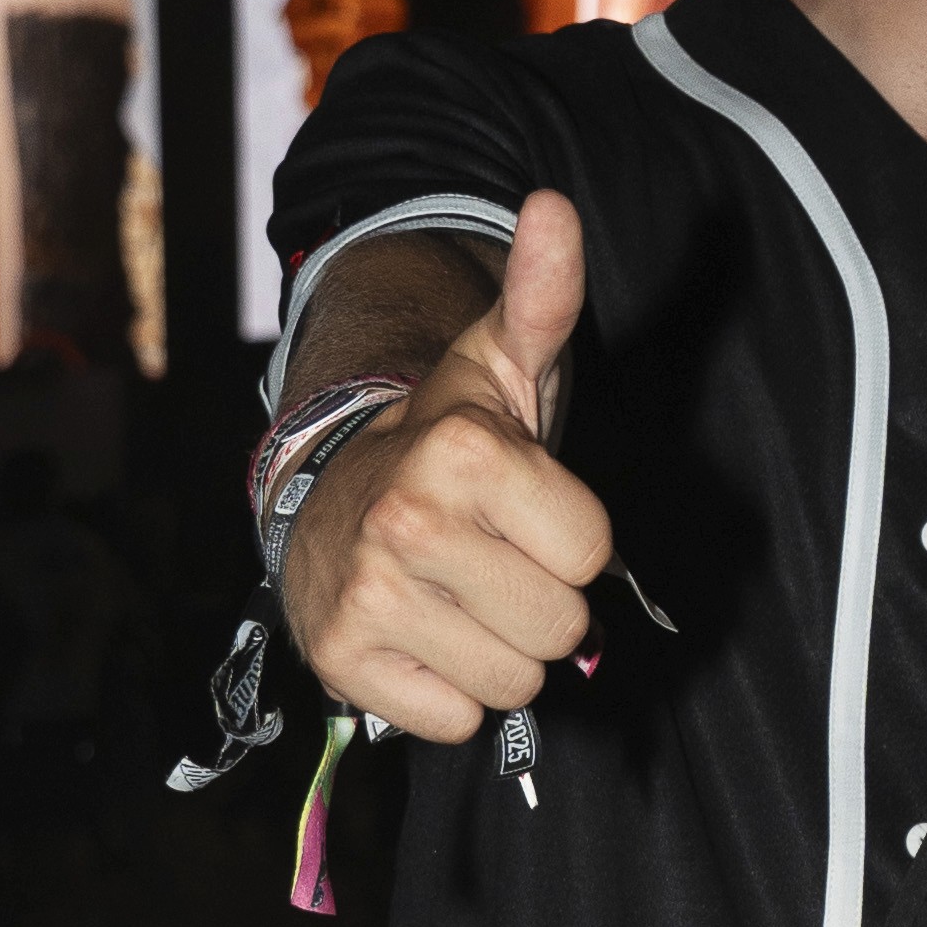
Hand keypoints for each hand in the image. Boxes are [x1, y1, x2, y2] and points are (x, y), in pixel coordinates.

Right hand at [279, 196, 615, 737]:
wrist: (333, 498)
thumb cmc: (446, 443)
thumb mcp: (501, 365)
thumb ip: (544, 295)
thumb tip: (554, 206)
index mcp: (464, 452)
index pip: (594, 555)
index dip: (570, 540)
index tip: (523, 512)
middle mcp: (410, 522)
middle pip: (562, 628)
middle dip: (540, 602)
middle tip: (491, 558)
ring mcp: (370, 596)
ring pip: (515, 682)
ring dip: (499, 651)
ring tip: (458, 595)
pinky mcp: (343, 661)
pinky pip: (456, 719)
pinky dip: (448, 693)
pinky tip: (421, 634)